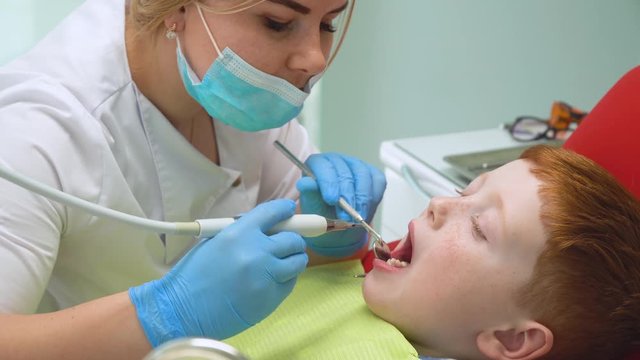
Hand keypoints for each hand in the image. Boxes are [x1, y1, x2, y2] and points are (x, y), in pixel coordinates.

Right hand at [129, 199, 307, 345]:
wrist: (183, 310)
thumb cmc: (193, 276)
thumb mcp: (214, 241)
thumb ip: (242, 232)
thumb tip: (267, 227)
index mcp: (239, 234)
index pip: (272, 212)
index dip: (284, 209)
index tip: (289, 210)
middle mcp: (257, 252)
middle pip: (293, 239)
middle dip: (292, 239)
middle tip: (286, 243)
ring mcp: (266, 276)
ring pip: (298, 261)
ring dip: (293, 259)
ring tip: (282, 263)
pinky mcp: (271, 298)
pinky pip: (290, 283)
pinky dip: (285, 279)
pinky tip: (270, 281)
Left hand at [297, 153, 385, 256]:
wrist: (338, 224)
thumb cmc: (323, 214)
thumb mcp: (313, 208)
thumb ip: (310, 196)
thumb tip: (305, 184)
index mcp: (317, 164)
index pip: (323, 166)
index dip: (328, 182)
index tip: (331, 200)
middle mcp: (337, 161)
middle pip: (344, 172)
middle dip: (346, 195)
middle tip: (346, 216)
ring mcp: (355, 165)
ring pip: (362, 175)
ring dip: (362, 198)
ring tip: (358, 217)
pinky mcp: (372, 174)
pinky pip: (377, 181)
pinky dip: (373, 198)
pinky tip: (366, 211)